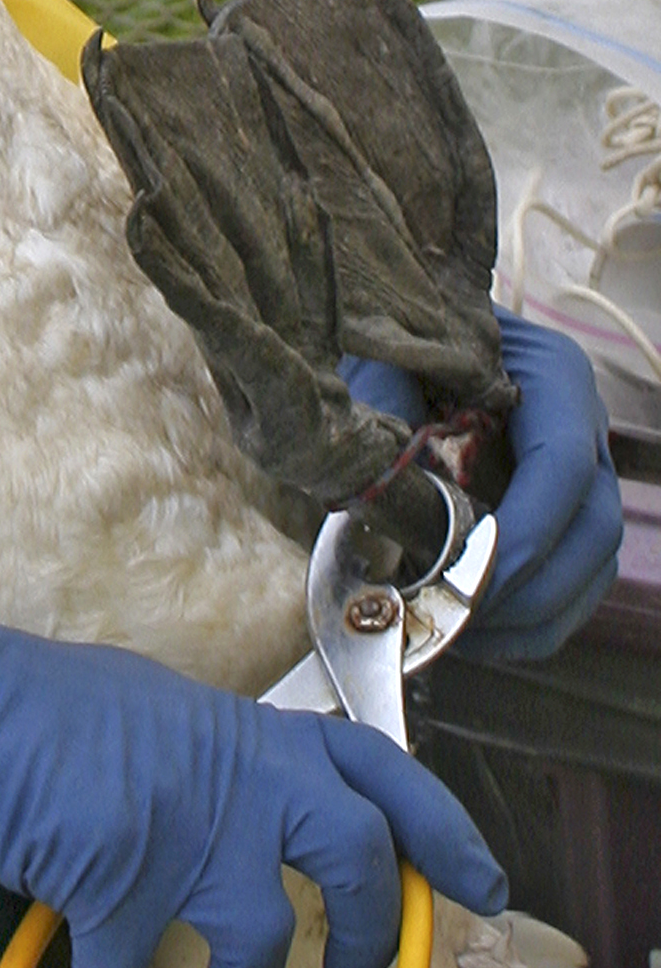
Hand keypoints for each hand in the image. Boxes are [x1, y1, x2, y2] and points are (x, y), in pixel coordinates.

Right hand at [0, 601, 506, 967]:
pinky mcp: (117, 879)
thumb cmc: (22, 707)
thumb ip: (206, 760)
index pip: (370, 763)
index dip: (437, 824)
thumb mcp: (143, 713)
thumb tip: (242, 823)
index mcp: (236, 728)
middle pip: (353, 856)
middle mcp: (227, 769)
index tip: (481, 884)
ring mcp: (178, 823)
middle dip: (373, 938)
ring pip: (261, 939)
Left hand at [342, 312, 620, 662]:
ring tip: (460, 637)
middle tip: (458, 618)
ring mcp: (584, 475)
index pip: (564, 464)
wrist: (409, 330)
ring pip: (593, 565)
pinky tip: (476, 635)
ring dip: (535, 616)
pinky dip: (534, 620)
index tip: (467, 576)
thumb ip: (384, 406)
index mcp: (553, 377)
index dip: (527, 531)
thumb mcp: (389, 356)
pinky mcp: (566, 514)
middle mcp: (584, 427)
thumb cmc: (401, 340)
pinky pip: (575, 581)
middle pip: (594, 527)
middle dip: (532, 588)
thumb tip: (373, 483)